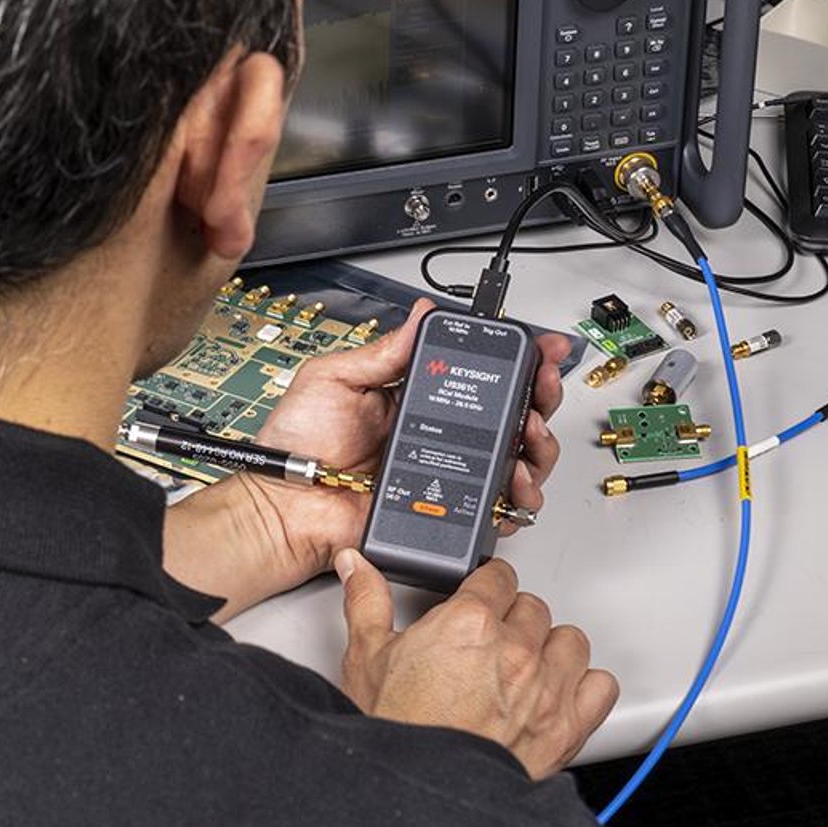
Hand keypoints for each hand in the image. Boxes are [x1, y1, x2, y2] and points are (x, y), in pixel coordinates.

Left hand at [163, 300, 567, 621]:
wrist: (285, 503)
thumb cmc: (298, 445)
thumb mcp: (334, 378)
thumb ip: (382, 350)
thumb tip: (421, 315)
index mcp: (415, 399)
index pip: (478, 375)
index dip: (515, 360)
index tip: (538, 346)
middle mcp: (439, 435)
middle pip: (511, 415)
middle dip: (540, 395)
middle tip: (542, 384)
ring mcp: (447, 474)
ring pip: (517, 459)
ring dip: (538, 442)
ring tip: (531, 429)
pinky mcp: (447, 511)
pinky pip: (498, 507)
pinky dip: (519, 494)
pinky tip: (516, 477)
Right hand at [335, 550, 616, 778]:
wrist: (418, 793)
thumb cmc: (394, 732)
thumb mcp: (366, 657)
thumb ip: (366, 601)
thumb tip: (357, 567)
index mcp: (469, 624)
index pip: (497, 577)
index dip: (484, 585)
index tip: (478, 596)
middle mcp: (516, 651)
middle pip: (533, 607)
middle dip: (512, 618)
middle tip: (488, 641)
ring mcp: (547, 689)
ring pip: (570, 641)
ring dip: (550, 648)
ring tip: (523, 665)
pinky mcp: (567, 727)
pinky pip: (601, 686)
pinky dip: (584, 686)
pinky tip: (558, 692)